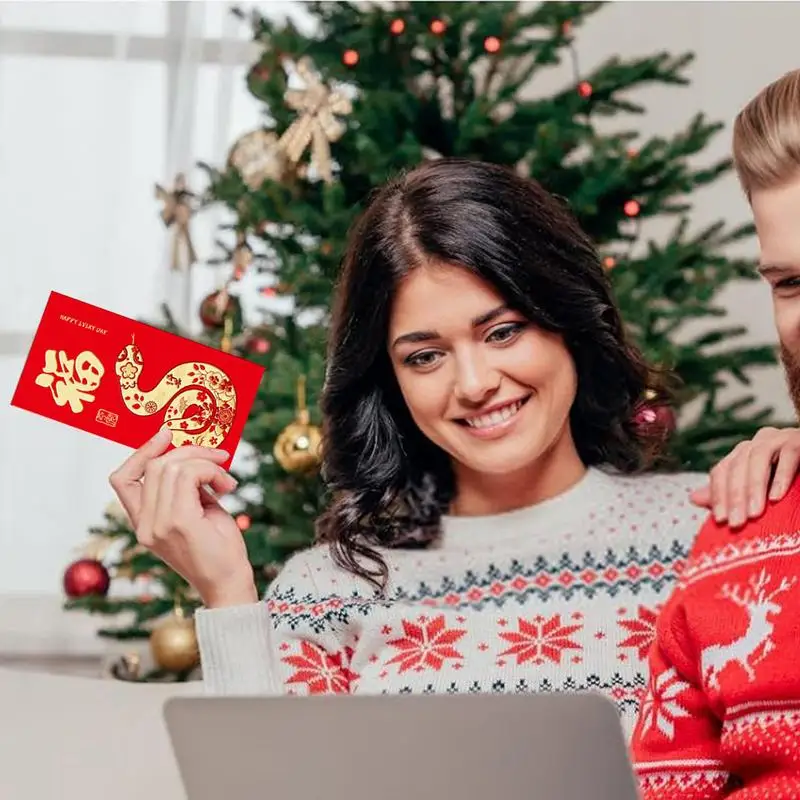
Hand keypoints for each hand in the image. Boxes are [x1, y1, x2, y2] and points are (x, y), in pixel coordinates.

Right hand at [109, 428, 257, 607]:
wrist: (230, 583)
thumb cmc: (218, 548)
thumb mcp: (197, 511)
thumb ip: (186, 486)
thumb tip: (193, 454)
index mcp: (143, 523)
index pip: (121, 479)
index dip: (140, 452)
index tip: (166, 434)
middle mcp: (145, 525)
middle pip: (152, 466)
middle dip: (189, 451)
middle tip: (219, 458)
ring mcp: (159, 525)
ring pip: (171, 467)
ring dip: (206, 463)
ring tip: (225, 480)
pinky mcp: (179, 523)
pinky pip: (189, 476)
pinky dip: (211, 471)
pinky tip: (227, 486)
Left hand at [690, 427, 799, 528]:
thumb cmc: (790, 483)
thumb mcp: (759, 492)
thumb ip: (730, 493)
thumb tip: (693, 498)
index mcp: (742, 454)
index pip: (721, 471)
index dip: (718, 495)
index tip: (721, 520)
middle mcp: (756, 442)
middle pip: (736, 467)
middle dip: (735, 496)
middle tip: (737, 523)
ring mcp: (778, 438)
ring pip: (757, 459)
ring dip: (754, 487)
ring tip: (755, 513)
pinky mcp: (798, 440)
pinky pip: (788, 455)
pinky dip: (781, 476)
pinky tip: (777, 497)